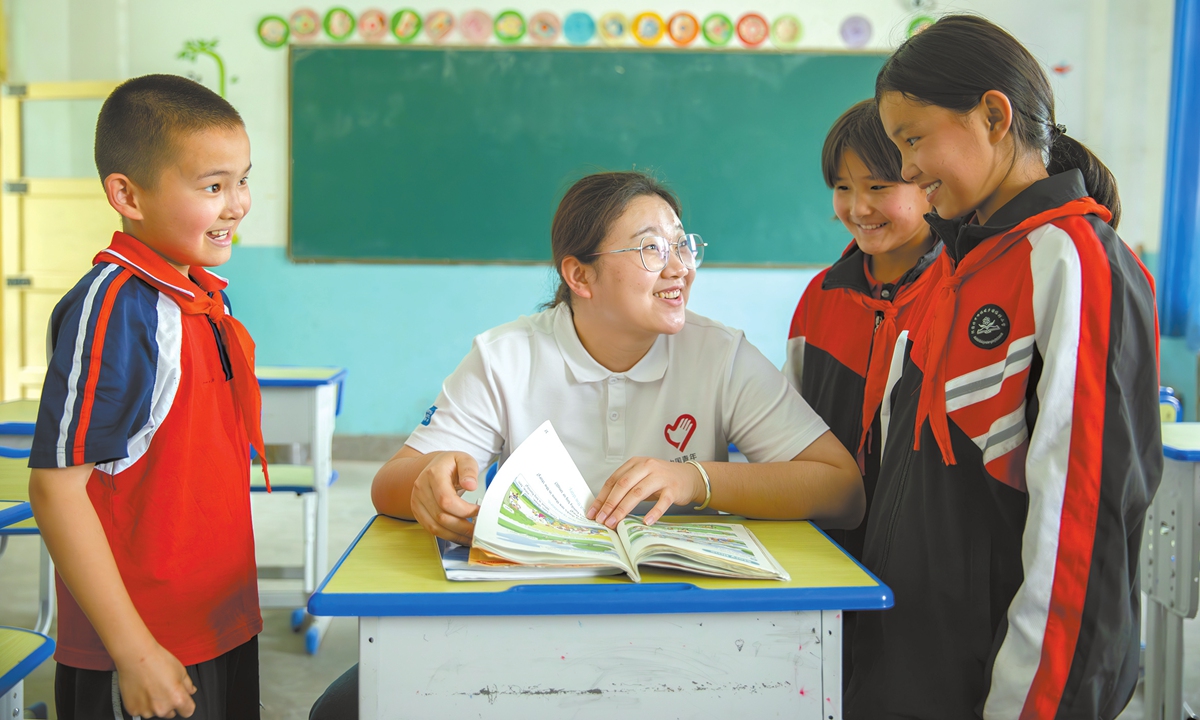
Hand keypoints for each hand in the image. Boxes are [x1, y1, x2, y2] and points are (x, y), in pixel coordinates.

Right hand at [114, 641, 196, 717]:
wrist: (135, 656)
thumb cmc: (157, 660)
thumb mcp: (180, 670)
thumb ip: (188, 685)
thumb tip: (190, 691)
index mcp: (177, 699)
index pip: (188, 711)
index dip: (186, 704)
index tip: (183, 700)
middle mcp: (162, 708)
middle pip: (170, 713)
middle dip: (169, 703)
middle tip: (163, 688)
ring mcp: (146, 711)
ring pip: (155, 712)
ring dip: (154, 704)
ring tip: (151, 687)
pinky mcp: (133, 710)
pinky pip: (141, 711)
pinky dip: (142, 704)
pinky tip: (142, 690)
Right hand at [410, 451, 480, 543]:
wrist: (434, 466)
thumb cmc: (450, 464)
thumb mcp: (463, 459)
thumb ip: (469, 470)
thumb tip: (471, 485)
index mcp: (433, 474)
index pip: (446, 500)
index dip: (464, 510)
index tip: (478, 511)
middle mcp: (421, 488)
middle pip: (441, 516)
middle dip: (462, 526)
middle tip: (478, 528)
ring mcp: (417, 501)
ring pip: (435, 526)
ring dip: (455, 534)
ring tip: (471, 535)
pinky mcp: (417, 511)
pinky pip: (431, 529)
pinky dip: (447, 535)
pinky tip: (460, 535)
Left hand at [586, 457, 704, 527]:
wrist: (689, 476)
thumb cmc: (661, 479)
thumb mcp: (641, 477)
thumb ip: (625, 487)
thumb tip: (604, 507)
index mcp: (635, 463)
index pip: (613, 480)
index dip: (602, 497)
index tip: (593, 512)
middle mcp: (646, 467)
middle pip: (623, 485)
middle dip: (610, 504)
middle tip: (602, 519)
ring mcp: (660, 477)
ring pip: (638, 492)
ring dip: (624, 509)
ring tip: (615, 522)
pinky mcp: (673, 488)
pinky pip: (662, 501)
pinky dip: (654, 512)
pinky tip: (646, 521)